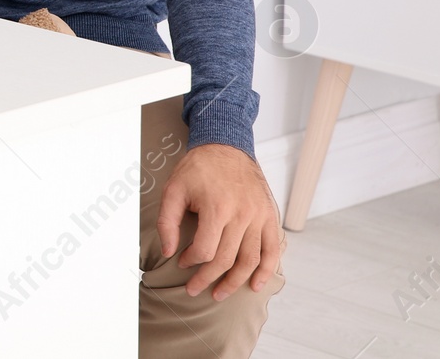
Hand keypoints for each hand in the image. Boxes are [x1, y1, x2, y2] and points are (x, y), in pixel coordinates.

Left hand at [156, 142, 284, 301]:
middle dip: (207, 279)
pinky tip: (255, 284)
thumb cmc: (197, 168)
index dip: (190, 261)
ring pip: (249, 260)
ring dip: (235, 282)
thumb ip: (167, 221)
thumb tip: (168, 251)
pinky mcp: (269, 216)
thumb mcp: (173, 189)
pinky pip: (272, 249)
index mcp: (216, 207)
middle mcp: (241, 214)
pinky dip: (266, 270)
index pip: (204, 249)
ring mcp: (259, 216)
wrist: (226, 146)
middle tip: (194, 289)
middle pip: (226, 259)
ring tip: (219, 294)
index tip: (181, 262)